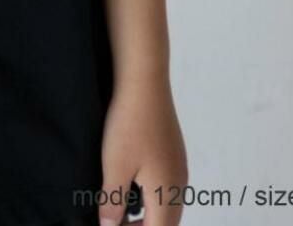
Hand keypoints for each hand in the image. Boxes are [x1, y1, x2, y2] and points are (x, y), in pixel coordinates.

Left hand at [98, 73, 188, 224]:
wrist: (144, 81)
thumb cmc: (130, 124)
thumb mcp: (115, 167)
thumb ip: (113, 203)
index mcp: (168, 193)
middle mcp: (179, 182)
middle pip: (166, 221)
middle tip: (114, 221)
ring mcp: (178, 164)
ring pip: (168, 202)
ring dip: (148, 212)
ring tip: (120, 207)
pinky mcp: (173, 149)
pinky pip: (167, 184)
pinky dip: (152, 194)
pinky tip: (133, 182)